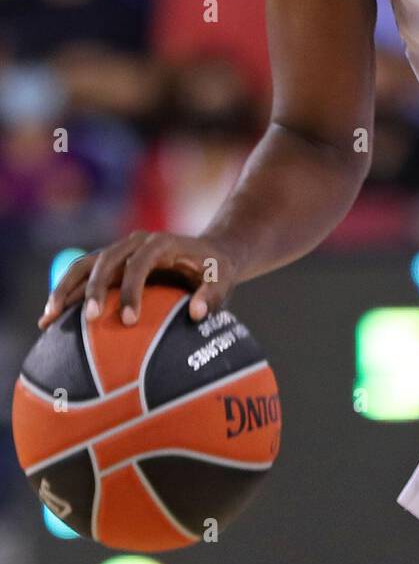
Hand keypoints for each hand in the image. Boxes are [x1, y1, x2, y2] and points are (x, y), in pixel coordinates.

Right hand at [38, 231, 238, 329]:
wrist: (208, 253)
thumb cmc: (216, 269)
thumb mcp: (223, 279)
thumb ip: (213, 295)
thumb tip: (196, 313)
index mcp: (161, 243)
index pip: (140, 263)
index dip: (132, 289)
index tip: (129, 321)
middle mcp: (135, 243)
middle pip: (106, 261)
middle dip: (95, 290)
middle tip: (90, 320)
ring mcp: (119, 251)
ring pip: (85, 266)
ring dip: (66, 289)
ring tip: (49, 320)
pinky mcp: (110, 264)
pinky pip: (82, 276)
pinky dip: (66, 294)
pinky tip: (50, 321)